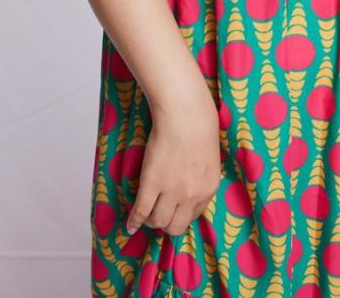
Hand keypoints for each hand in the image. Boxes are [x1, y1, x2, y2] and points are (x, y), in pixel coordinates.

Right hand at [126, 85, 221, 235]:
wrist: (185, 113)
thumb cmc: (198, 125)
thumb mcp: (209, 156)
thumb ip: (202, 173)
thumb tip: (192, 177)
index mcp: (208, 188)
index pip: (194, 215)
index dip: (182, 214)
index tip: (173, 210)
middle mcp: (192, 195)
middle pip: (176, 226)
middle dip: (166, 223)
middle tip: (157, 214)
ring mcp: (172, 191)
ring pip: (158, 221)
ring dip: (150, 220)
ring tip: (144, 214)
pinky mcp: (152, 184)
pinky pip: (141, 211)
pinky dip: (134, 220)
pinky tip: (130, 224)